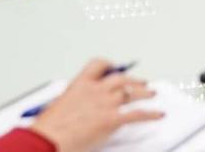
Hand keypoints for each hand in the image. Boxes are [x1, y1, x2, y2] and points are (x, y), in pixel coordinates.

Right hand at [32, 60, 163, 151]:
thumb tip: (77, 107)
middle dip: (132, 79)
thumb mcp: (59, 107)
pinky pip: (137, 114)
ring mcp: (105, 103)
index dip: (109, 65)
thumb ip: (73, 102)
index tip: (114, 67)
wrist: (48, 140)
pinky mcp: (112, 119)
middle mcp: (95, 90)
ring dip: (144, 92)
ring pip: (131, 92)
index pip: (99, 65)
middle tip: (140, 82)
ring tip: (151, 93)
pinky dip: (150, 114)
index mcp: (80, 84)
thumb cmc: (48, 129)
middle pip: (120, 78)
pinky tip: (157, 115)